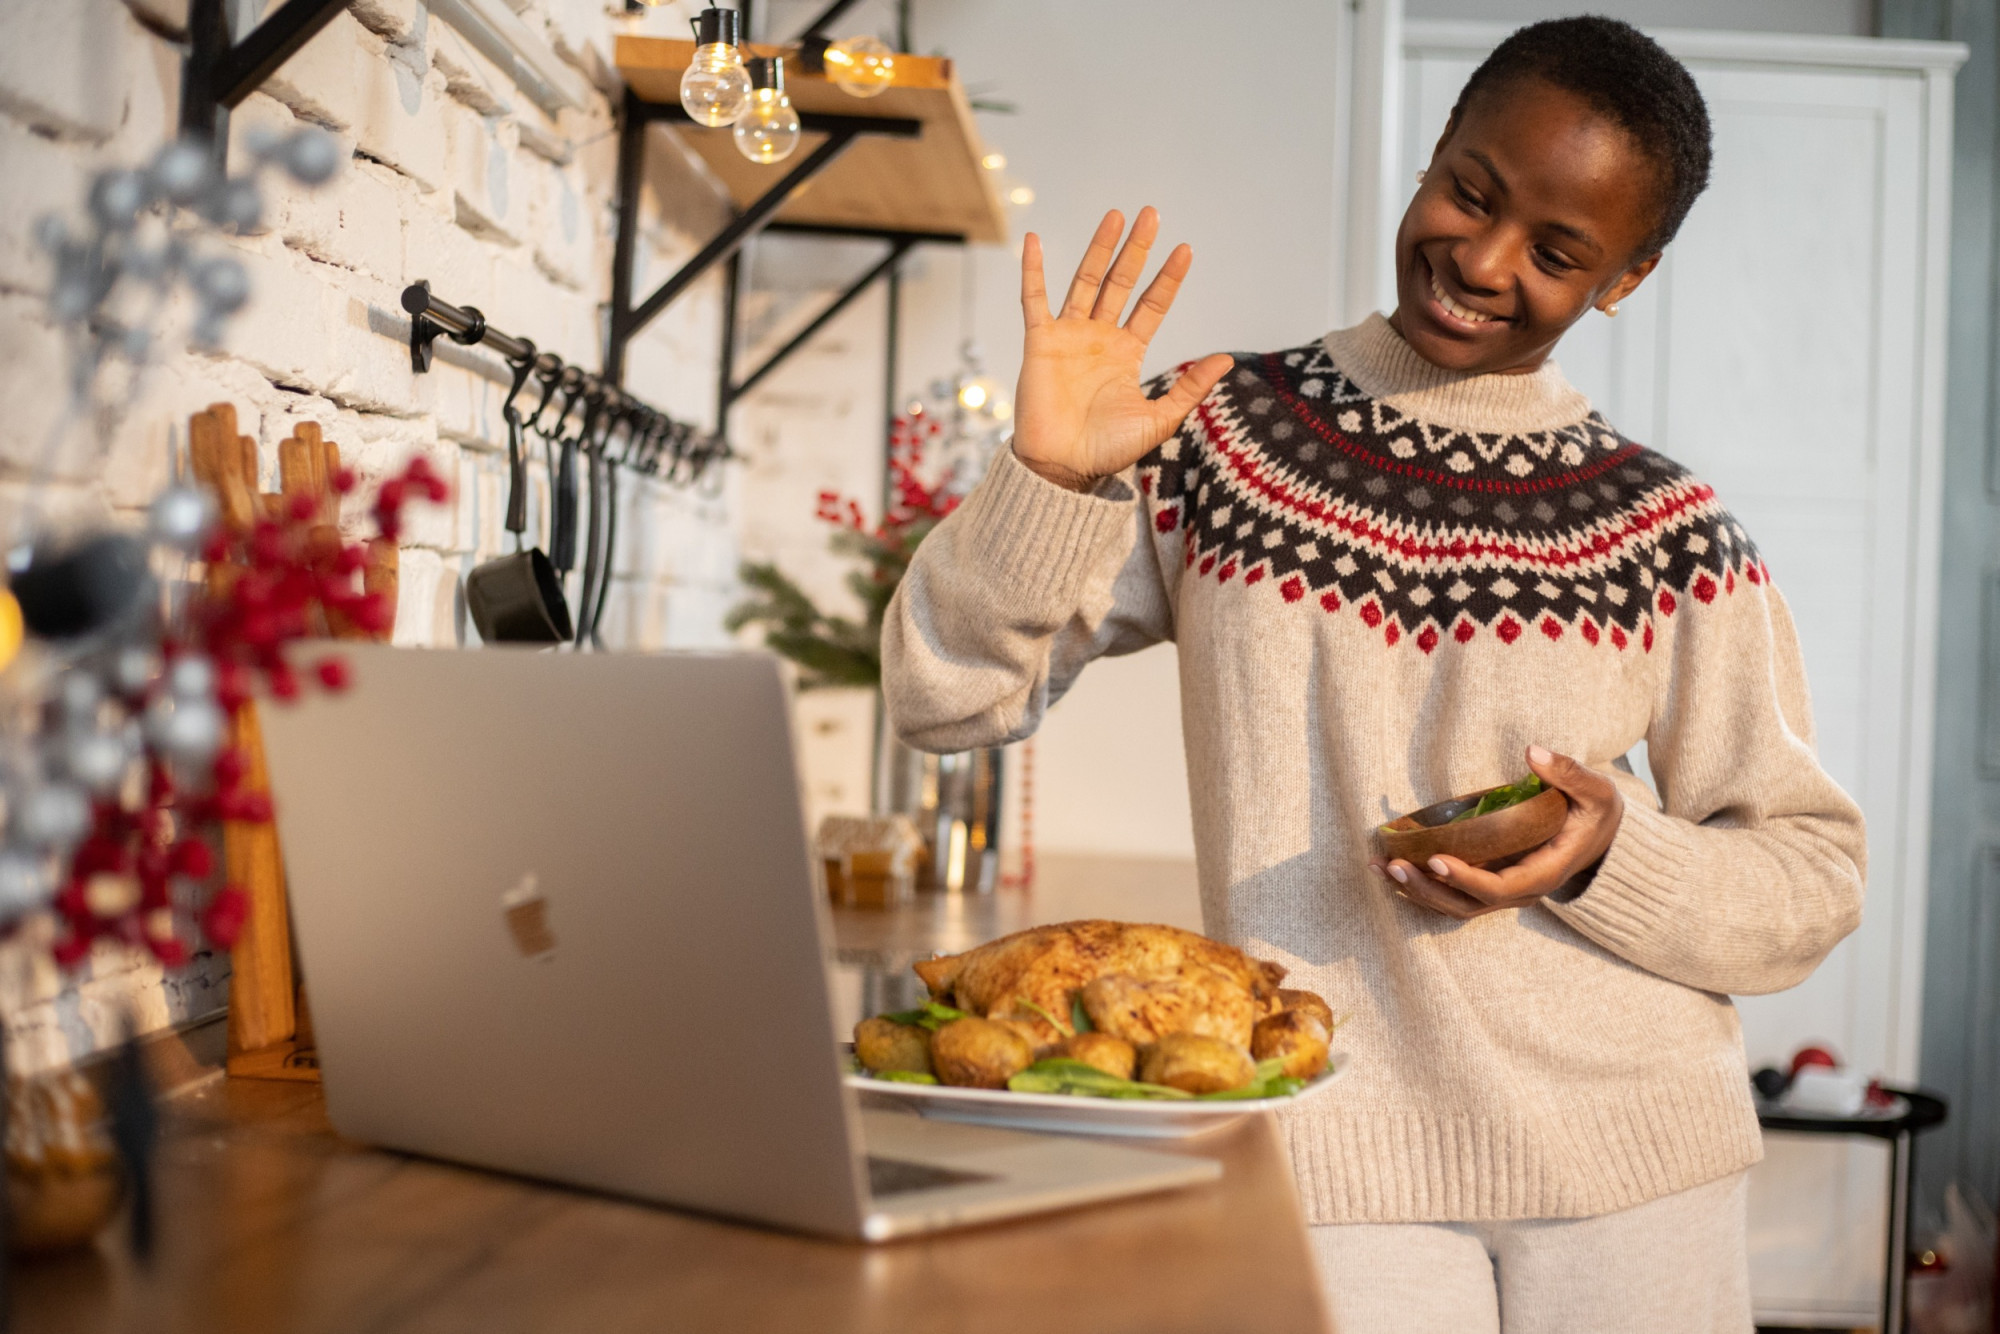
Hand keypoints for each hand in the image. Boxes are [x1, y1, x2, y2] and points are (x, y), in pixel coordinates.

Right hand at [1012, 207, 1234, 490]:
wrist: (1063, 468)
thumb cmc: (1108, 450)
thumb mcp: (1159, 418)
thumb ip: (1190, 388)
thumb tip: (1226, 359)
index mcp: (1127, 353)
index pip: (1151, 305)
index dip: (1168, 279)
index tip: (1185, 250)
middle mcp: (1099, 338)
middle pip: (1120, 283)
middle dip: (1136, 250)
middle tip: (1151, 214)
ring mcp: (1069, 336)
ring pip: (1086, 282)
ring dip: (1099, 249)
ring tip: (1116, 216)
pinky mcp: (1040, 342)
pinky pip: (1034, 300)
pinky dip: (1032, 271)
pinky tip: (1034, 241)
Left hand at [1370, 745, 1624, 919]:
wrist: (1603, 838)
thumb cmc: (1596, 812)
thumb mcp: (1595, 790)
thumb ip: (1568, 772)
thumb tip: (1532, 752)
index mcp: (1545, 872)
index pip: (1500, 887)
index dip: (1466, 879)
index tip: (1435, 859)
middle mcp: (1521, 891)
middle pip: (1468, 905)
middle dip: (1429, 888)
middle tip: (1392, 866)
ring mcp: (1504, 893)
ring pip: (1455, 906)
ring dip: (1416, 891)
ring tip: (1379, 868)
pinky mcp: (1490, 884)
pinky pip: (1452, 895)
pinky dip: (1421, 887)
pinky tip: (1389, 870)